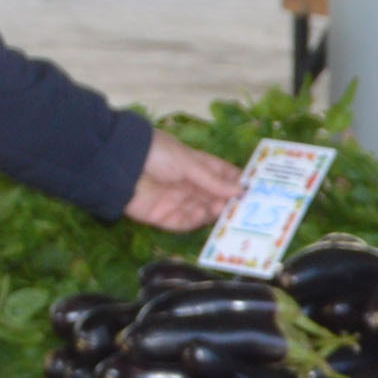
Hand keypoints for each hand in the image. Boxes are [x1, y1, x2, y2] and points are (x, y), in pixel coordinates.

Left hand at [124, 133, 242, 231]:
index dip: (238, 181)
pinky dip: (197, 221)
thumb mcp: (188, 163)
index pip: (222, 174)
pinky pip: (185, 223)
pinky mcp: (165, 217)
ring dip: (215, 212)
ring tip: (228, 212)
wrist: (121, 166)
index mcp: (196, 165)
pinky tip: (207, 217)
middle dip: (230, 202)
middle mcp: (189, 184)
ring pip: (203, 212)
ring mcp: (177, 201)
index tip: (257, 189)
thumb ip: (212, 180)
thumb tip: (240, 190)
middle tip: (248, 208)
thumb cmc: (157, 154)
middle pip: (215, 196)